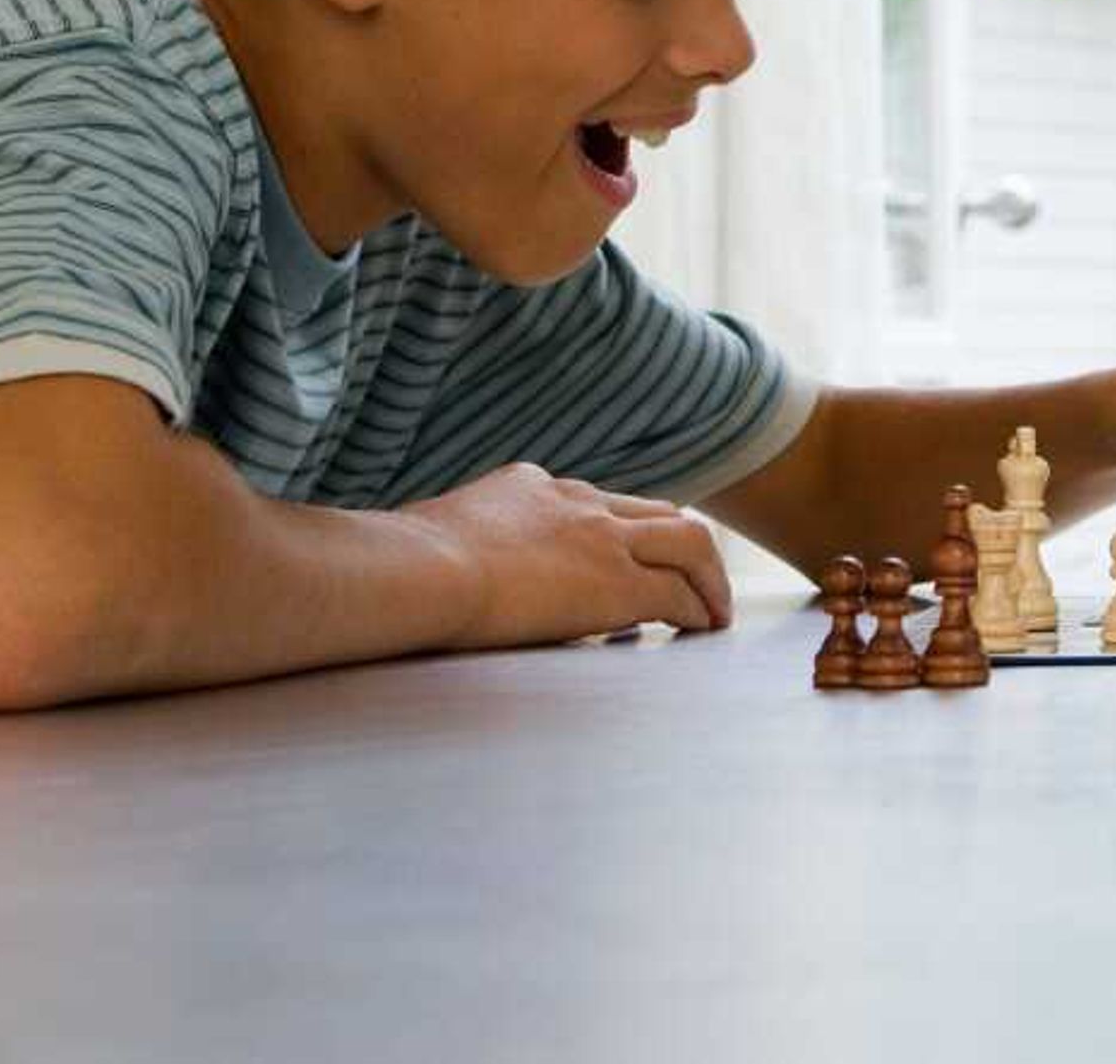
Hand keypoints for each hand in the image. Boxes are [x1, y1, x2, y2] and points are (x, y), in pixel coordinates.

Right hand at [400, 462, 733, 648]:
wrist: (420, 569)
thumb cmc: (401, 565)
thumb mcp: (434, 535)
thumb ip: (457, 544)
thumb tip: (430, 569)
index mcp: (531, 486)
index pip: (596, 502)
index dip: (617, 531)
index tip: (622, 556)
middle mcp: (578, 502)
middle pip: (655, 512)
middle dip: (680, 543)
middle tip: (695, 576)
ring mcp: (604, 539)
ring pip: (688, 542)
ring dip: (707, 577)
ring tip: (714, 610)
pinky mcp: (617, 582)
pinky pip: (678, 593)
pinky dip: (698, 608)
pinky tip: (702, 629)